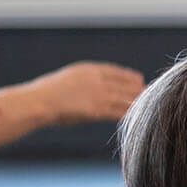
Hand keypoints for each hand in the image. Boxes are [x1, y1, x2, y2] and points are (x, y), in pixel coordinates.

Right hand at [28, 61, 144, 124]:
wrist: (38, 102)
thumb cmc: (46, 93)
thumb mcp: (68, 78)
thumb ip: (85, 81)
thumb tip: (95, 87)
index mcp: (88, 69)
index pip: (116, 71)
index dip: (129, 76)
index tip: (138, 78)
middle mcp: (97, 79)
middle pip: (125, 84)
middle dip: (137, 89)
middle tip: (147, 93)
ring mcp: (98, 94)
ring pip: (125, 98)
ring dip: (137, 102)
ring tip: (146, 106)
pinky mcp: (98, 110)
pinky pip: (120, 112)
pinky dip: (129, 114)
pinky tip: (136, 118)